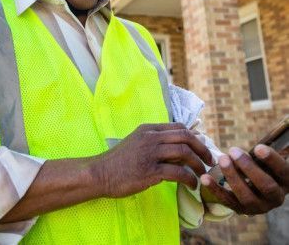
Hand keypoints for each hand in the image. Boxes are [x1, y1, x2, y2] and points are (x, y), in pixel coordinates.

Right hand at [93, 123, 213, 197]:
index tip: (202, 149)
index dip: (195, 137)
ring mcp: (150, 153)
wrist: (100, 172)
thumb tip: (181, 149)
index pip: (179, 127)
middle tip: (209, 161)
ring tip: (202, 174)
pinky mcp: (149, 171)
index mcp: (148, 129)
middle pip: (185, 136)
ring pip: (184, 152)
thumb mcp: (137, 143)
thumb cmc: (119, 160)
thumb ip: (156, 142)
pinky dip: (189, 178)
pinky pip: (177, 172)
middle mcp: (150, 137)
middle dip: (202, 148)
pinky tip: (191, 185)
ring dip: (197, 164)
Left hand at [200, 145, 287, 214]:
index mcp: (285, 182)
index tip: (258, 147)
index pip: (283, 171)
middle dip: (248, 168)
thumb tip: (247, 146)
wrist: (255, 188)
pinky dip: (215, 189)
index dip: (271, 160)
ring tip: (222, 159)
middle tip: (233, 151)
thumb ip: (259, 155)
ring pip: (247, 196)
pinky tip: (204, 178)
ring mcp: (259, 206)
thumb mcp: (264, 160)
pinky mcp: (241, 209)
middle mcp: (275, 198)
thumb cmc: (261, 166)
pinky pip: (227, 201)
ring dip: (232, 177)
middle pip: (266, 186)